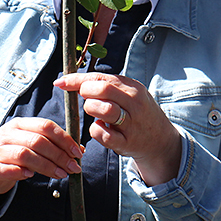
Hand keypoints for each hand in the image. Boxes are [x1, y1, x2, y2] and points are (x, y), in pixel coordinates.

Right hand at [0, 117, 84, 204]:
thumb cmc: (14, 156)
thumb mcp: (31, 145)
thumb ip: (53, 145)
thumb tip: (79, 150)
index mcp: (20, 124)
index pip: (45, 126)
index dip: (64, 139)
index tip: (77, 152)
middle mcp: (7, 134)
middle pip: (37, 141)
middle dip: (59, 155)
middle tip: (73, 167)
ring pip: (25, 155)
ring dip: (47, 166)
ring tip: (61, 174)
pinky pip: (8, 169)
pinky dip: (22, 172)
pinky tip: (32, 176)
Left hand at [54, 72, 181, 185]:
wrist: (161, 141)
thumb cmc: (138, 113)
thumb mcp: (130, 94)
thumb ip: (108, 86)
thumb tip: (75, 80)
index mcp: (133, 88)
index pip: (101, 77)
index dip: (77, 79)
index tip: (60, 82)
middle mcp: (135, 104)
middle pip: (102, 89)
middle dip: (85, 92)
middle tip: (84, 98)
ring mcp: (131, 124)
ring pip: (103, 110)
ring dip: (91, 110)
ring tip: (95, 113)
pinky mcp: (126, 143)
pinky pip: (102, 134)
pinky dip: (95, 130)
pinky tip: (101, 128)